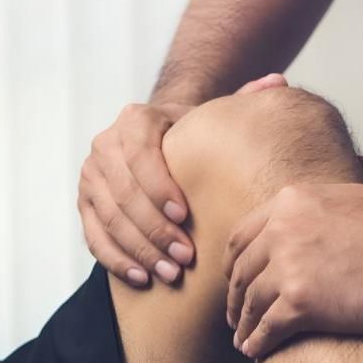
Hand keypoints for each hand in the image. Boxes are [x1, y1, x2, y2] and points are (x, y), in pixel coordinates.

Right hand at [80, 73, 289, 287]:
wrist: (159, 145)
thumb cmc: (191, 137)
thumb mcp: (213, 117)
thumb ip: (243, 100)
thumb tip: (278, 83)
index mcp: (134, 120)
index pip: (139, 154)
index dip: (158, 187)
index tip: (184, 216)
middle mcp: (104, 145)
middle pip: (123, 193)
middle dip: (154, 229)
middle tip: (184, 256)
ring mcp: (90, 179)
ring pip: (109, 220)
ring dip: (140, 250)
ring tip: (170, 273)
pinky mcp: (85, 207)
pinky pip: (95, 239)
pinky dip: (118, 261)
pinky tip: (144, 279)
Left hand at [224, 158, 362, 358]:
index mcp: (293, 201)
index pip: (244, 234)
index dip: (235, 262)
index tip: (235, 278)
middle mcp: (282, 231)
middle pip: (241, 270)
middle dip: (234, 296)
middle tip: (234, 314)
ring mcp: (288, 268)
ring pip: (250, 302)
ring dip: (242, 324)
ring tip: (242, 338)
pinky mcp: (299, 304)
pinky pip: (265, 328)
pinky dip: (256, 341)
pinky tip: (254, 351)